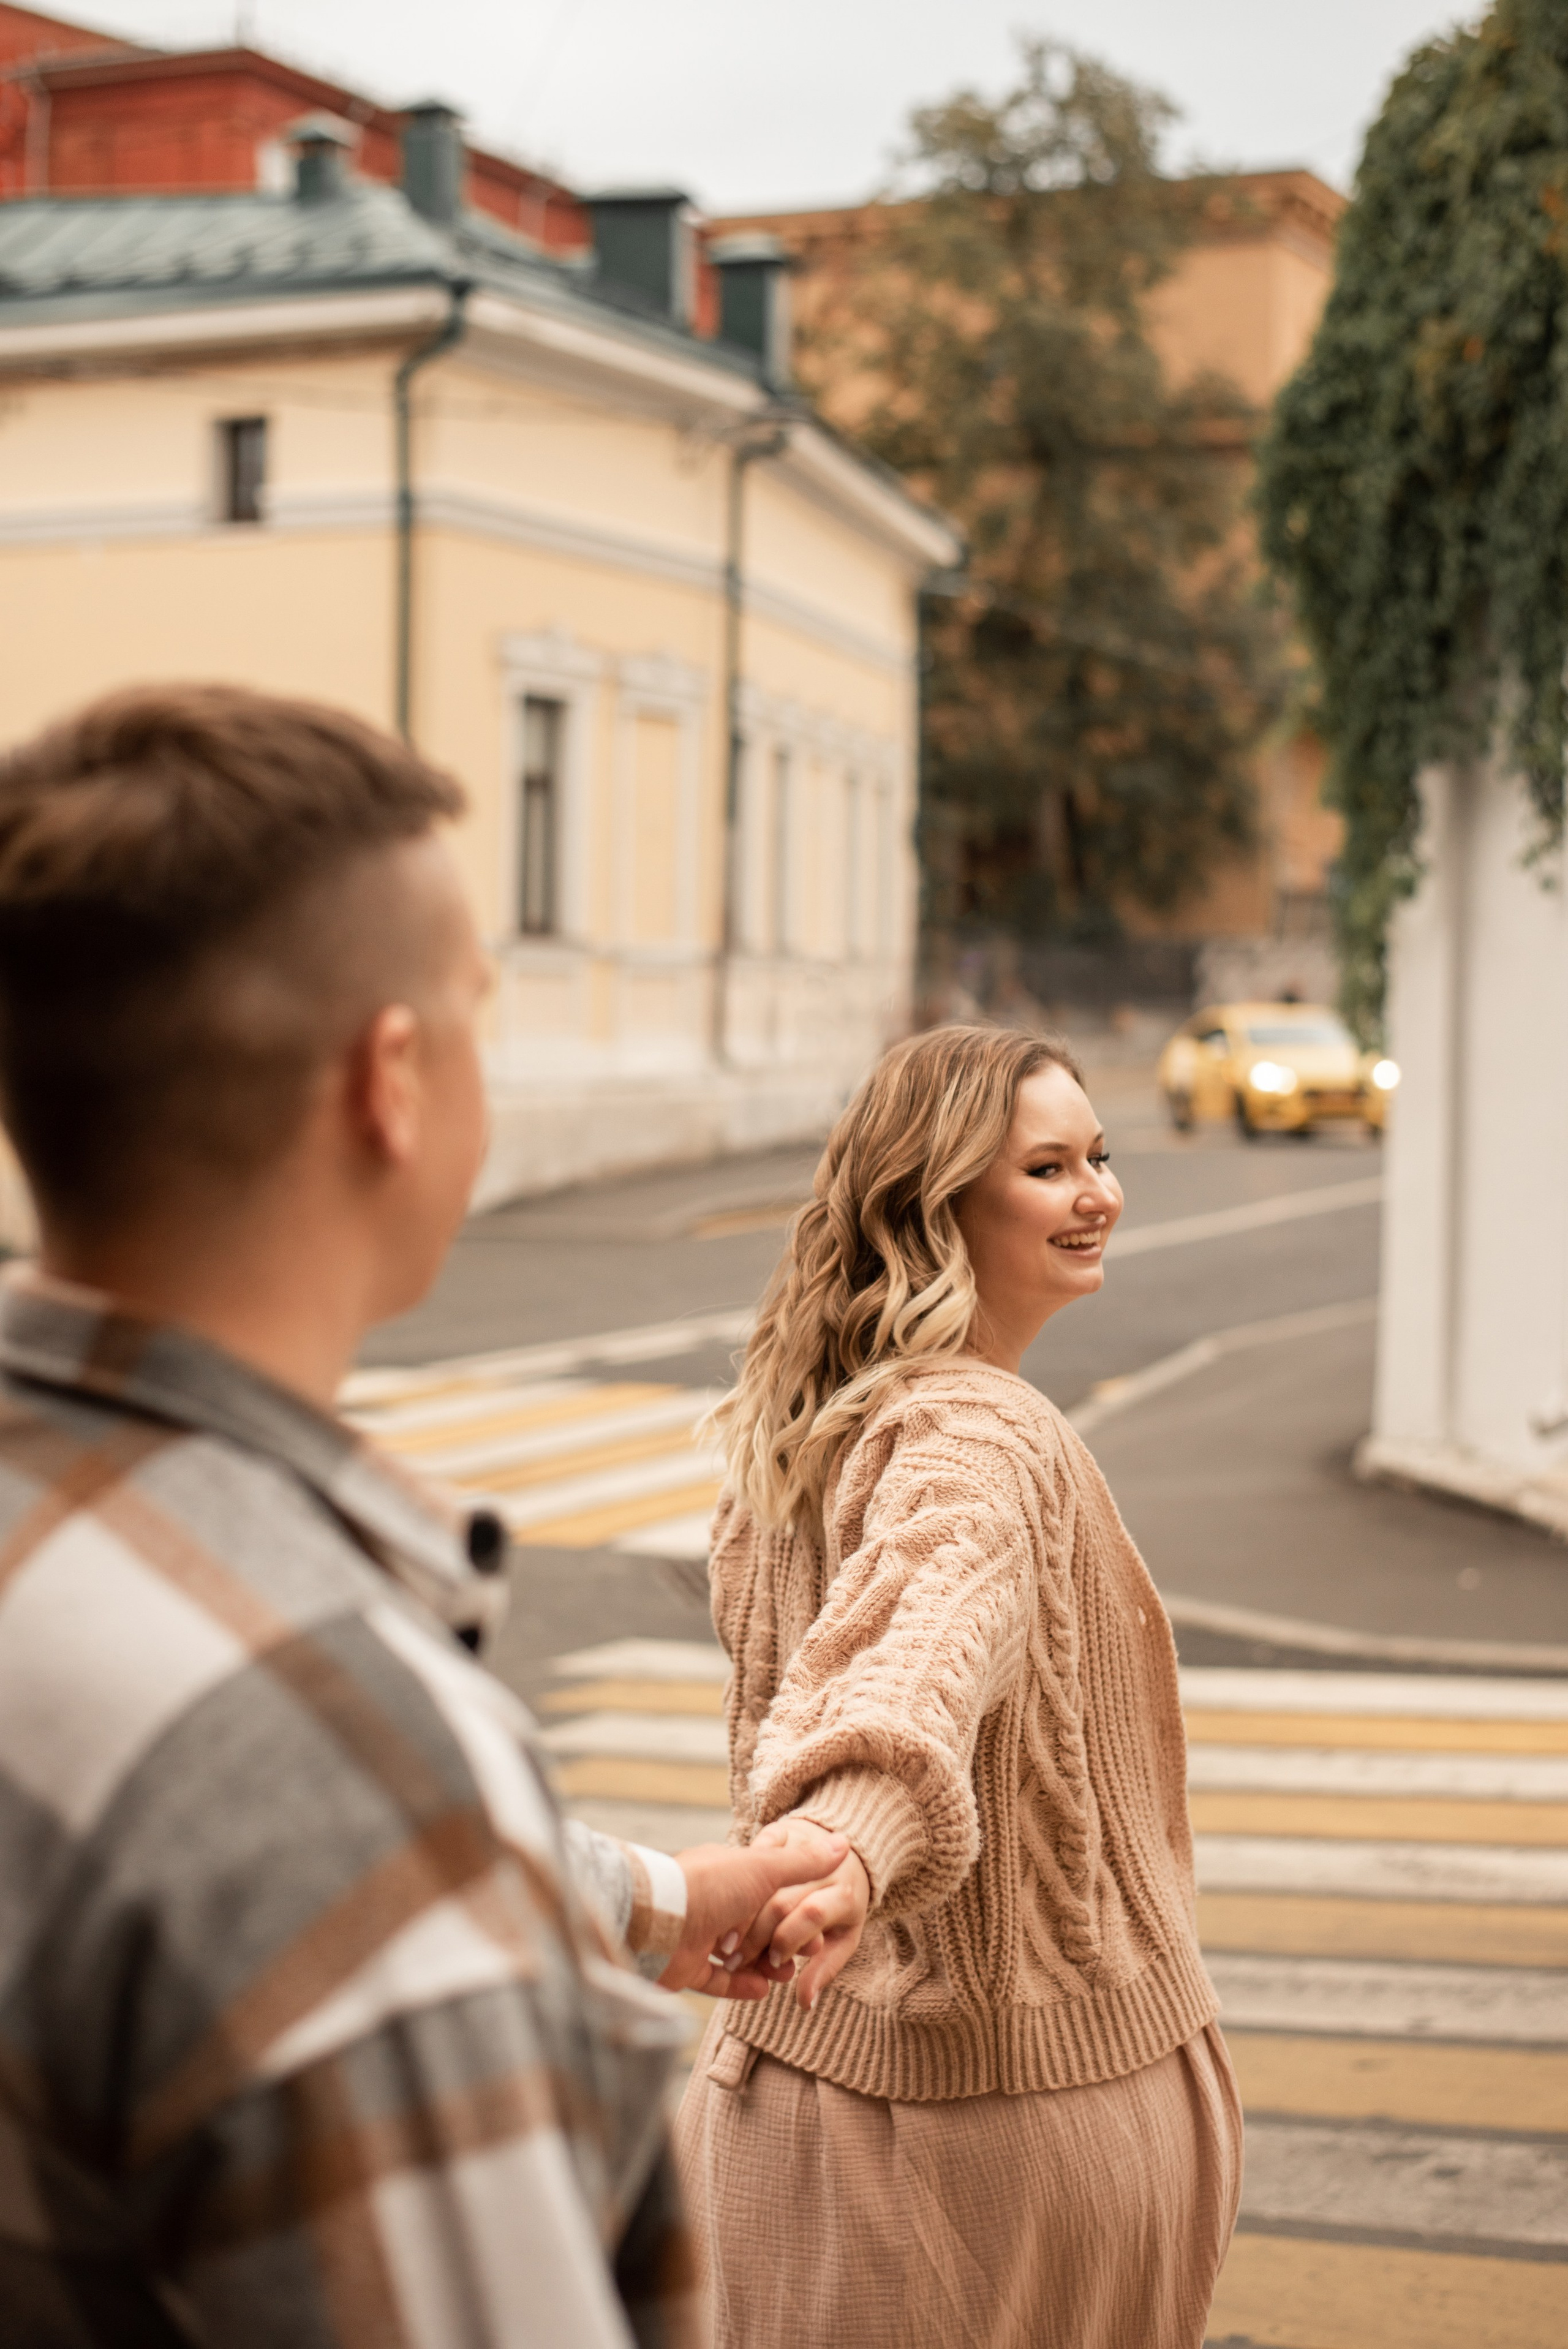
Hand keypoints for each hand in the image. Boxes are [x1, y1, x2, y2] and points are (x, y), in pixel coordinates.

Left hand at [663, 1821, 848, 1998]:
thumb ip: (802, 1862)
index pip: (765, 1890)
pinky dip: (740, 1984)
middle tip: (805, 1954)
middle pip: (753, 1925)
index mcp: (726, 1872)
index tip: (814, 1924)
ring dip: (764, 1964)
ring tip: (785, 1975)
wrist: (657, 1921)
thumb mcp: (764, 1867)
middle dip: (780, 1940)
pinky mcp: (685, 1966)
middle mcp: (710, 1902)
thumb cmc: (711, 1886)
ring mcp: (696, 1935)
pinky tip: (763, 1989)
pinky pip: (717, 1979)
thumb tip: (843, 1843)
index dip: (790, 1907)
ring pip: (738, 1953)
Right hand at [725, 1829, 870, 2010]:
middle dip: (758, 1934)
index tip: (774, 1963)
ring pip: (763, 1880)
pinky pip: (758, 1851)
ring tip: (731, 1941)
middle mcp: (826, 1869)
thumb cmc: (843, 1908)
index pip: (813, 1914)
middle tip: (739, 1959)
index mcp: (846, 1896)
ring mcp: (804, 1847)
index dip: (789, 1939)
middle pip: (783, 1900)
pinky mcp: (784, 1832)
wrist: (848, 1857)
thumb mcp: (844, 1938)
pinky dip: (743, 1875)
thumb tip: (806, 2003)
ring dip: (743, 1912)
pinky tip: (733, 1905)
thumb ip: (823, 1968)